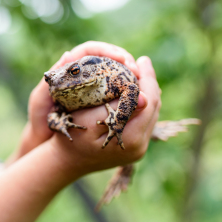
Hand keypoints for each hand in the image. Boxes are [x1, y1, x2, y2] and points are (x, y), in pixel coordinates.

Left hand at [21, 42, 141, 157]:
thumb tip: (68, 55)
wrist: (44, 140)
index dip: (109, 51)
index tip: (123, 59)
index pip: (92, 50)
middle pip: (110, 58)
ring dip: (132, 78)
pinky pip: (119, 93)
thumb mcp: (40, 100)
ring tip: (143, 84)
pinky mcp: (103, 102)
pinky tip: (139, 99)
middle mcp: (84, 74)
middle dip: (126, 62)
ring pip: (118, 75)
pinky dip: (130, 94)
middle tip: (138, 72)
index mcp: (68, 68)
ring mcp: (95, 88)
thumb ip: (49, 82)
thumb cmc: (40, 120)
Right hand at [47, 55, 160, 177]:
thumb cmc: (72, 135)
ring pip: (152, 114)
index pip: (149, 101)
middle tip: (143, 63)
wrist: (66, 161)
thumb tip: (144, 96)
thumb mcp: (88, 117)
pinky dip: (142, 106)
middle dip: (149, 83)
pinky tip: (134, 94)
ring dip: (147, 94)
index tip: (143, 60)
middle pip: (155, 107)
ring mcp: (139, 149)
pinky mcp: (136, 149)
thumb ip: (115, 106)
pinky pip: (145, 121)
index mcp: (130, 138)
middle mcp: (140, 146)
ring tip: (140, 75)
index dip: (148, 78)